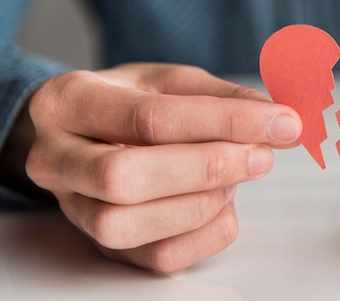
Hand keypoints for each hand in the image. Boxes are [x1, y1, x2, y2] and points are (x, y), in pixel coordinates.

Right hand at [25, 63, 300, 271]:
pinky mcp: (101, 245)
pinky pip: (155, 258)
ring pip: (128, 226)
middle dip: (206, 168)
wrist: (83, 132)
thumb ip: (222, 98)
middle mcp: (56, 159)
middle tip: (261, 156)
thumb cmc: (131, 102)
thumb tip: (278, 120)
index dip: (225, 123)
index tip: (282, 123)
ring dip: (201, 203)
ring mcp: (72, 208)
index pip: (151, 118)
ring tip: (236, 175)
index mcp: (71, 101)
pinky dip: (205, 234)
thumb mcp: (172, 82)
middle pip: (125, 178)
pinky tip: (222, 204)